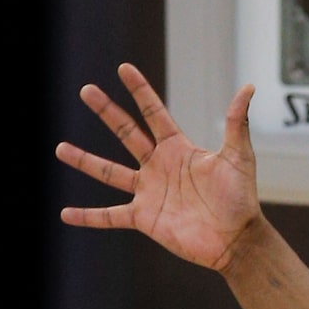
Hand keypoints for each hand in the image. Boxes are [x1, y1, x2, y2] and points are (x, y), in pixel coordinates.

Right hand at [56, 66, 261, 272]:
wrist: (237, 239)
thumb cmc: (241, 199)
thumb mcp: (239, 157)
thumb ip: (236, 123)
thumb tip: (249, 87)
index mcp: (178, 149)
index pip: (153, 113)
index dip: (140, 91)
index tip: (123, 68)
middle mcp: (159, 167)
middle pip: (126, 133)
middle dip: (106, 111)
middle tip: (85, 90)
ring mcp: (149, 192)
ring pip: (109, 173)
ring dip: (85, 161)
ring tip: (60, 148)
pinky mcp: (144, 218)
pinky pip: (110, 216)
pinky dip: (88, 217)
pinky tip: (66, 214)